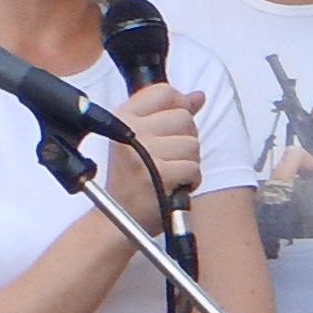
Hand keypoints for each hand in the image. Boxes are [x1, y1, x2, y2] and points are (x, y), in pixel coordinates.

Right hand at [104, 84, 206, 229]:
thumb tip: (197, 96)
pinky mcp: (158, 173)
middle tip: (168, 158)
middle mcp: (129, 130)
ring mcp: (143, 151)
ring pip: (193, 144)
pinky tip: (173, 185)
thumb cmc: (133, 181)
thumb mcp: (143, 139)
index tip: (174, 127)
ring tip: (169, 173)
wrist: (115, 221)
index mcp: (123, 116)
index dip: (179, 106)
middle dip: (186, 140)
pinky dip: (191, 180)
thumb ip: (170, 114)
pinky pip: (194, 168)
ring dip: (189, 163)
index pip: (164, 91)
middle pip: (185, 118)